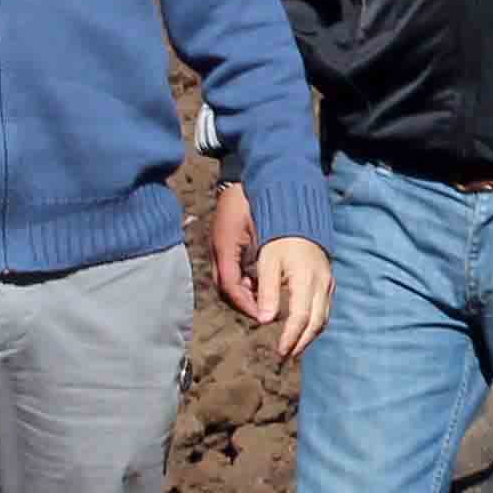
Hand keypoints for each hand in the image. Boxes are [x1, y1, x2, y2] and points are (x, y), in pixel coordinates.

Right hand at [205, 180, 261, 319]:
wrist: (241, 177)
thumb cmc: (253, 198)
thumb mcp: (263, 226)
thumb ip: (265, 257)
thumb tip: (274, 283)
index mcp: (224, 248)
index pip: (230, 288)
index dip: (246, 305)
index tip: (264, 315)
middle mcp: (219, 251)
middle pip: (227, 290)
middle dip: (245, 304)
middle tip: (266, 313)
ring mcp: (220, 249)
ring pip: (229, 283)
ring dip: (246, 294)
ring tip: (266, 301)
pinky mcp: (225, 247)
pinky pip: (232, 272)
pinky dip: (246, 282)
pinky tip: (261, 283)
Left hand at [253, 234, 332, 360]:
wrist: (299, 219)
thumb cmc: (278, 240)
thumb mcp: (267, 263)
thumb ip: (267, 293)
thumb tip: (263, 321)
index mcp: (306, 279)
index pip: (301, 317)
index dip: (291, 337)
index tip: (279, 352)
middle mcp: (321, 283)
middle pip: (316, 323)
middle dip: (301, 343)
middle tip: (285, 357)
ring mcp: (328, 283)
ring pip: (323, 318)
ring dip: (309, 336)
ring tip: (292, 348)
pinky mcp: (328, 282)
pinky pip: (325, 310)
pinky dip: (314, 324)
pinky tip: (302, 330)